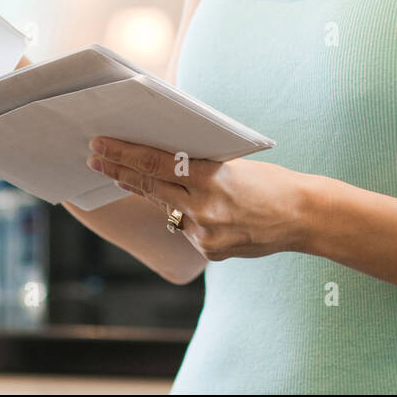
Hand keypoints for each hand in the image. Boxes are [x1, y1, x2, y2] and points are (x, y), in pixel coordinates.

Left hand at [86, 137, 314, 261]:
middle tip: (94, 158)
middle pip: (150, 186)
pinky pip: (183, 227)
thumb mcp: (232, 164)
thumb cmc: (270, 181)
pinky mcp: (209, 250)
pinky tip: (169, 202)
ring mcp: (205, 233)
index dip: (124, 154)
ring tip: (116, 175)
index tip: (100, 145)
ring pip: (162, 207)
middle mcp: (204, 207)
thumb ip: (198, 166)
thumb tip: (160, 161)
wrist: (302, 216)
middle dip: (119, 170)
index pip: (156, 163)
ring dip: (139, 190)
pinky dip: (176, 213)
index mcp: (211, 177)